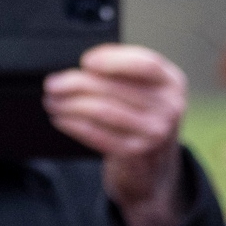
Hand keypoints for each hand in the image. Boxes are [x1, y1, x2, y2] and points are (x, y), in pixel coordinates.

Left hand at [44, 44, 188, 225]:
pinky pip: (97, 134)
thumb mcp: (147, 91)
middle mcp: (169, 107)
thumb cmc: (142, 119)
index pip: (146, 64)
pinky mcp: (135, 152)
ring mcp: (154, 132)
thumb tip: (86, 67)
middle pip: (116, 87)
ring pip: (103, 110)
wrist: (153, 166)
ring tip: (52, 100)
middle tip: (53, 83)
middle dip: (77, 83)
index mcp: (173, 84)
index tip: (85, 61)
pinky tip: (61, 118)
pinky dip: (74, 125)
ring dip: (71, 104)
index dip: (113, 59)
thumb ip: (126, 74)